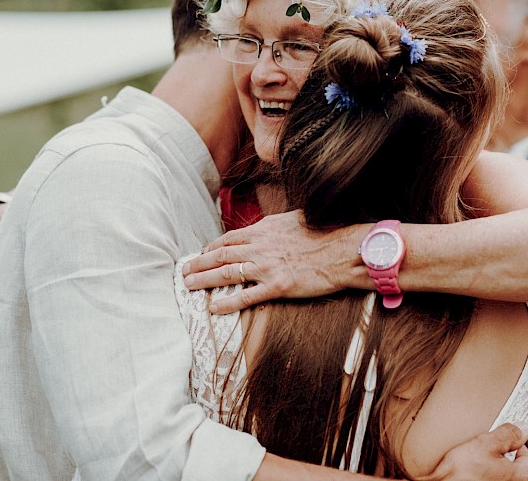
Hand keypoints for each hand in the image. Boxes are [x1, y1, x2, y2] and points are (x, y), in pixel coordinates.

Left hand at [181, 211, 368, 313]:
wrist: (344, 250)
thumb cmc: (324, 233)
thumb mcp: (295, 220)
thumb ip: (275, 227)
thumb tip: (266, 229)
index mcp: (264, 229)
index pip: (229, 238)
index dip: (211, 247)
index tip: (201, 254)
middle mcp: (261, 246)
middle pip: (220, 254)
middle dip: (198, 263)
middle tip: (183, 271)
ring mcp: (267, 266)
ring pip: (226, 273)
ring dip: (203, 279)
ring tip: (188, 286)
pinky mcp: (278, 286)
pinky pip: (246, 296)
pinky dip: (227, 302)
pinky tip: (214, 306)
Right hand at [419, 423, 527, 480]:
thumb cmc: (462, 473)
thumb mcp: (486, 444)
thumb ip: (507, 435)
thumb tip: (521, 429)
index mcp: (518, 477)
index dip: (518, 444)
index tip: (508, 436)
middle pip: (515, 468)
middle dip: (503, 454)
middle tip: (490, 444)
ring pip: (500, 473)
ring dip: (491, 464)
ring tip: (476, 456)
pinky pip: (487, 478)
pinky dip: (482, 473)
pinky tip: (470, 468)